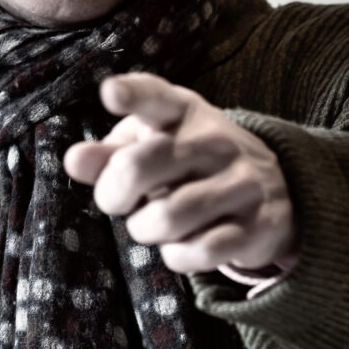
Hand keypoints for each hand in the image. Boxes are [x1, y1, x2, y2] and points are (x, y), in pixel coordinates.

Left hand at [63, 73, 297, 274]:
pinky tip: (182, 243)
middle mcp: (215, 140)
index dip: (131, 95)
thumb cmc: (188, 161)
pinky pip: (200, 251)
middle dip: (113, 195)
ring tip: (151, 223)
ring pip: (167, 217)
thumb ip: (109, 153)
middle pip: (139, 166)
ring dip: (145, 230)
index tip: (110, 93)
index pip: (155, 97)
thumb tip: (74, 160)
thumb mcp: (151, 144)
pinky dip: (178, 255)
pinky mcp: (256, 224)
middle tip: (117, 202)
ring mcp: (241, 182)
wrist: (274, 187)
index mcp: (183, 111)